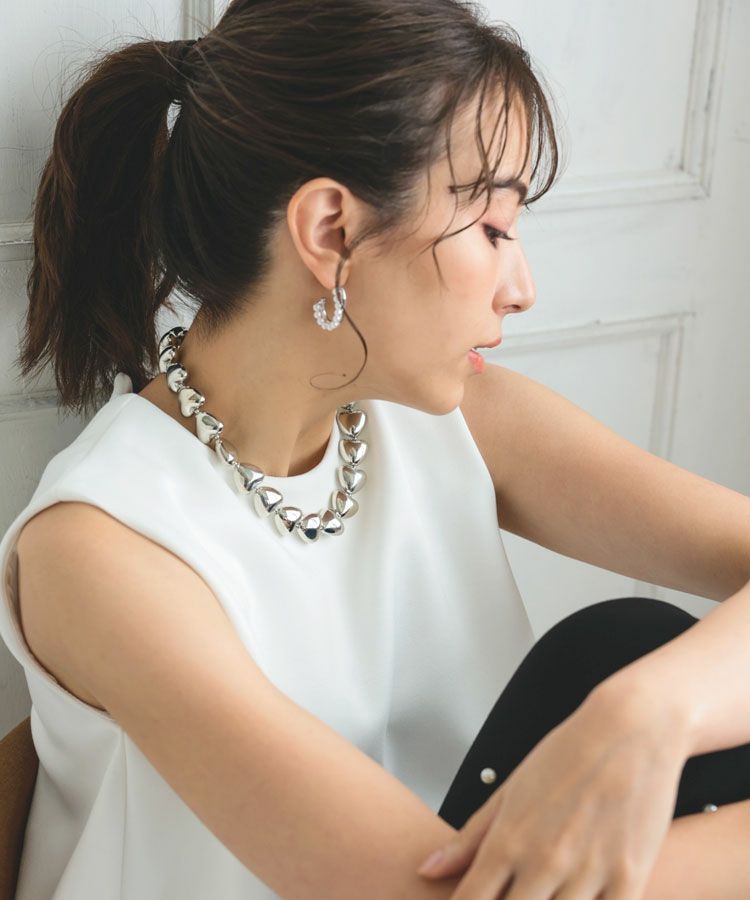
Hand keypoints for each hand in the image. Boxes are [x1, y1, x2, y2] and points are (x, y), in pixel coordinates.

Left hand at [416, 681, 690, 898]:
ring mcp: (587, 874)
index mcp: (509, 841)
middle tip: (510, 894)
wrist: (630, 728)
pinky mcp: (628, 879)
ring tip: (545, 891)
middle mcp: (543, 863)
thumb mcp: (510, 790)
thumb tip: (428, 870)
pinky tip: (582, 898)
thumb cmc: (568, 753)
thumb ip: (469, 837)